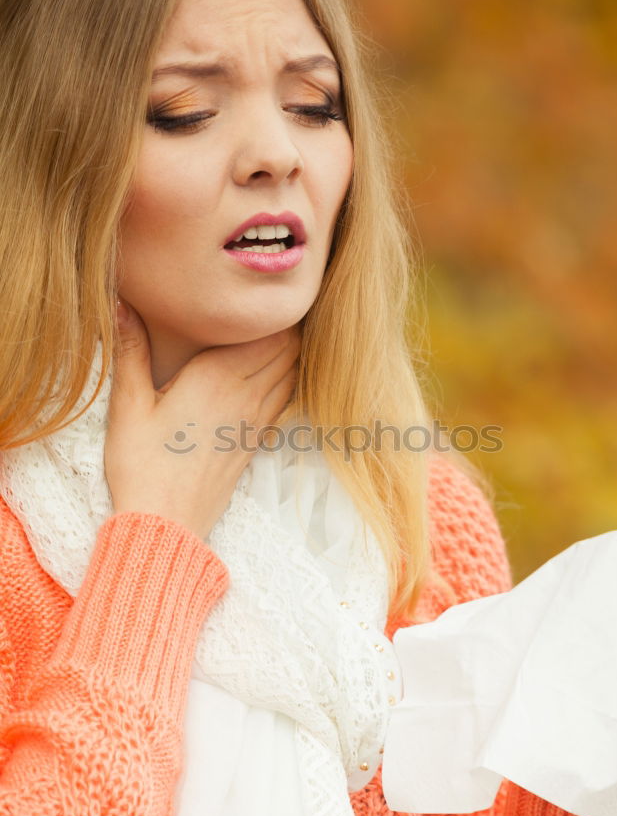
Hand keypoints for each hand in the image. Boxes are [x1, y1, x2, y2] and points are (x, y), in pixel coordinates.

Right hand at [104, 299, 300, 540]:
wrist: (166, 523)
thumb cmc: (143, 465)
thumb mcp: (129, 405)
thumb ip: (131, 352)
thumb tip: (123, 305)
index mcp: (218, 377)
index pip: (270, 332)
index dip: (276, 310)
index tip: (266, 292)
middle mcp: (246, 395)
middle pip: (289, 347)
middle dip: (287, 324)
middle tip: (270, 305)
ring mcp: (255, 421)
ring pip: (292, 372)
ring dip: (292, 350)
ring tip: (277, 329)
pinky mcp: (255, 442)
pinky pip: (285, 400)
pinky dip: (288, 379)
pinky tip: (275, 371)